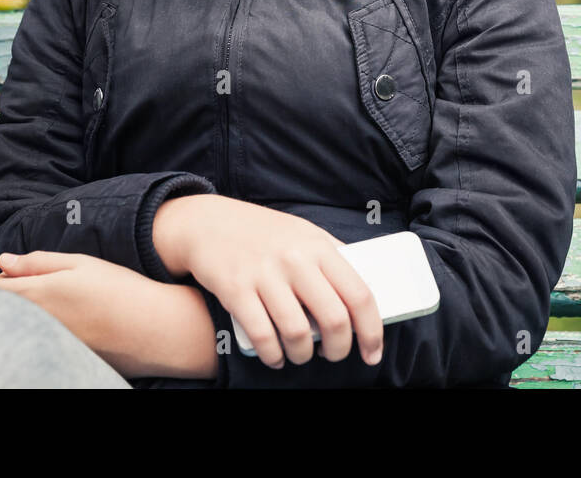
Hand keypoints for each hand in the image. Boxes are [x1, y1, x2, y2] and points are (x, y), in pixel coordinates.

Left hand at [0, 251, 215, 378]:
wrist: (153, 329)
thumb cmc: (119, 289)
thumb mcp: (80, 263)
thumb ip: (36, 262)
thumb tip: (3, 260)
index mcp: (35, 294)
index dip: (5, 277)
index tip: (24, 274)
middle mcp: (33, 324)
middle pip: (0, 311)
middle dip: (11, 298)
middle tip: (45, 290)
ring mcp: (45, 345)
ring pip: (19, 329)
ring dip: (28, 317)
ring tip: (63, 308)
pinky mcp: (59, 358)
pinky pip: (38, 344)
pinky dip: (44, 335)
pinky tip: (75, 327)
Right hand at [155, 194, 383, 369]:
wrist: (209, 223)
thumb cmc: (263, 234)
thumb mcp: (304, 234)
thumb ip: (332, 259)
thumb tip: (362, 294)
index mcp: (319, 246)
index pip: (359, 295)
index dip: (372, 331)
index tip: (372, 353)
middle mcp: (295, 259)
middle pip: (334, 319)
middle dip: (338, 349)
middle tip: (333, 355)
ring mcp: (265, 274)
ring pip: (298, 333)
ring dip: (303, 354)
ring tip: (300, 355)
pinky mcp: (236, 289)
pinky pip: (262, 336)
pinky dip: (273, 356)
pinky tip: (276, 357)